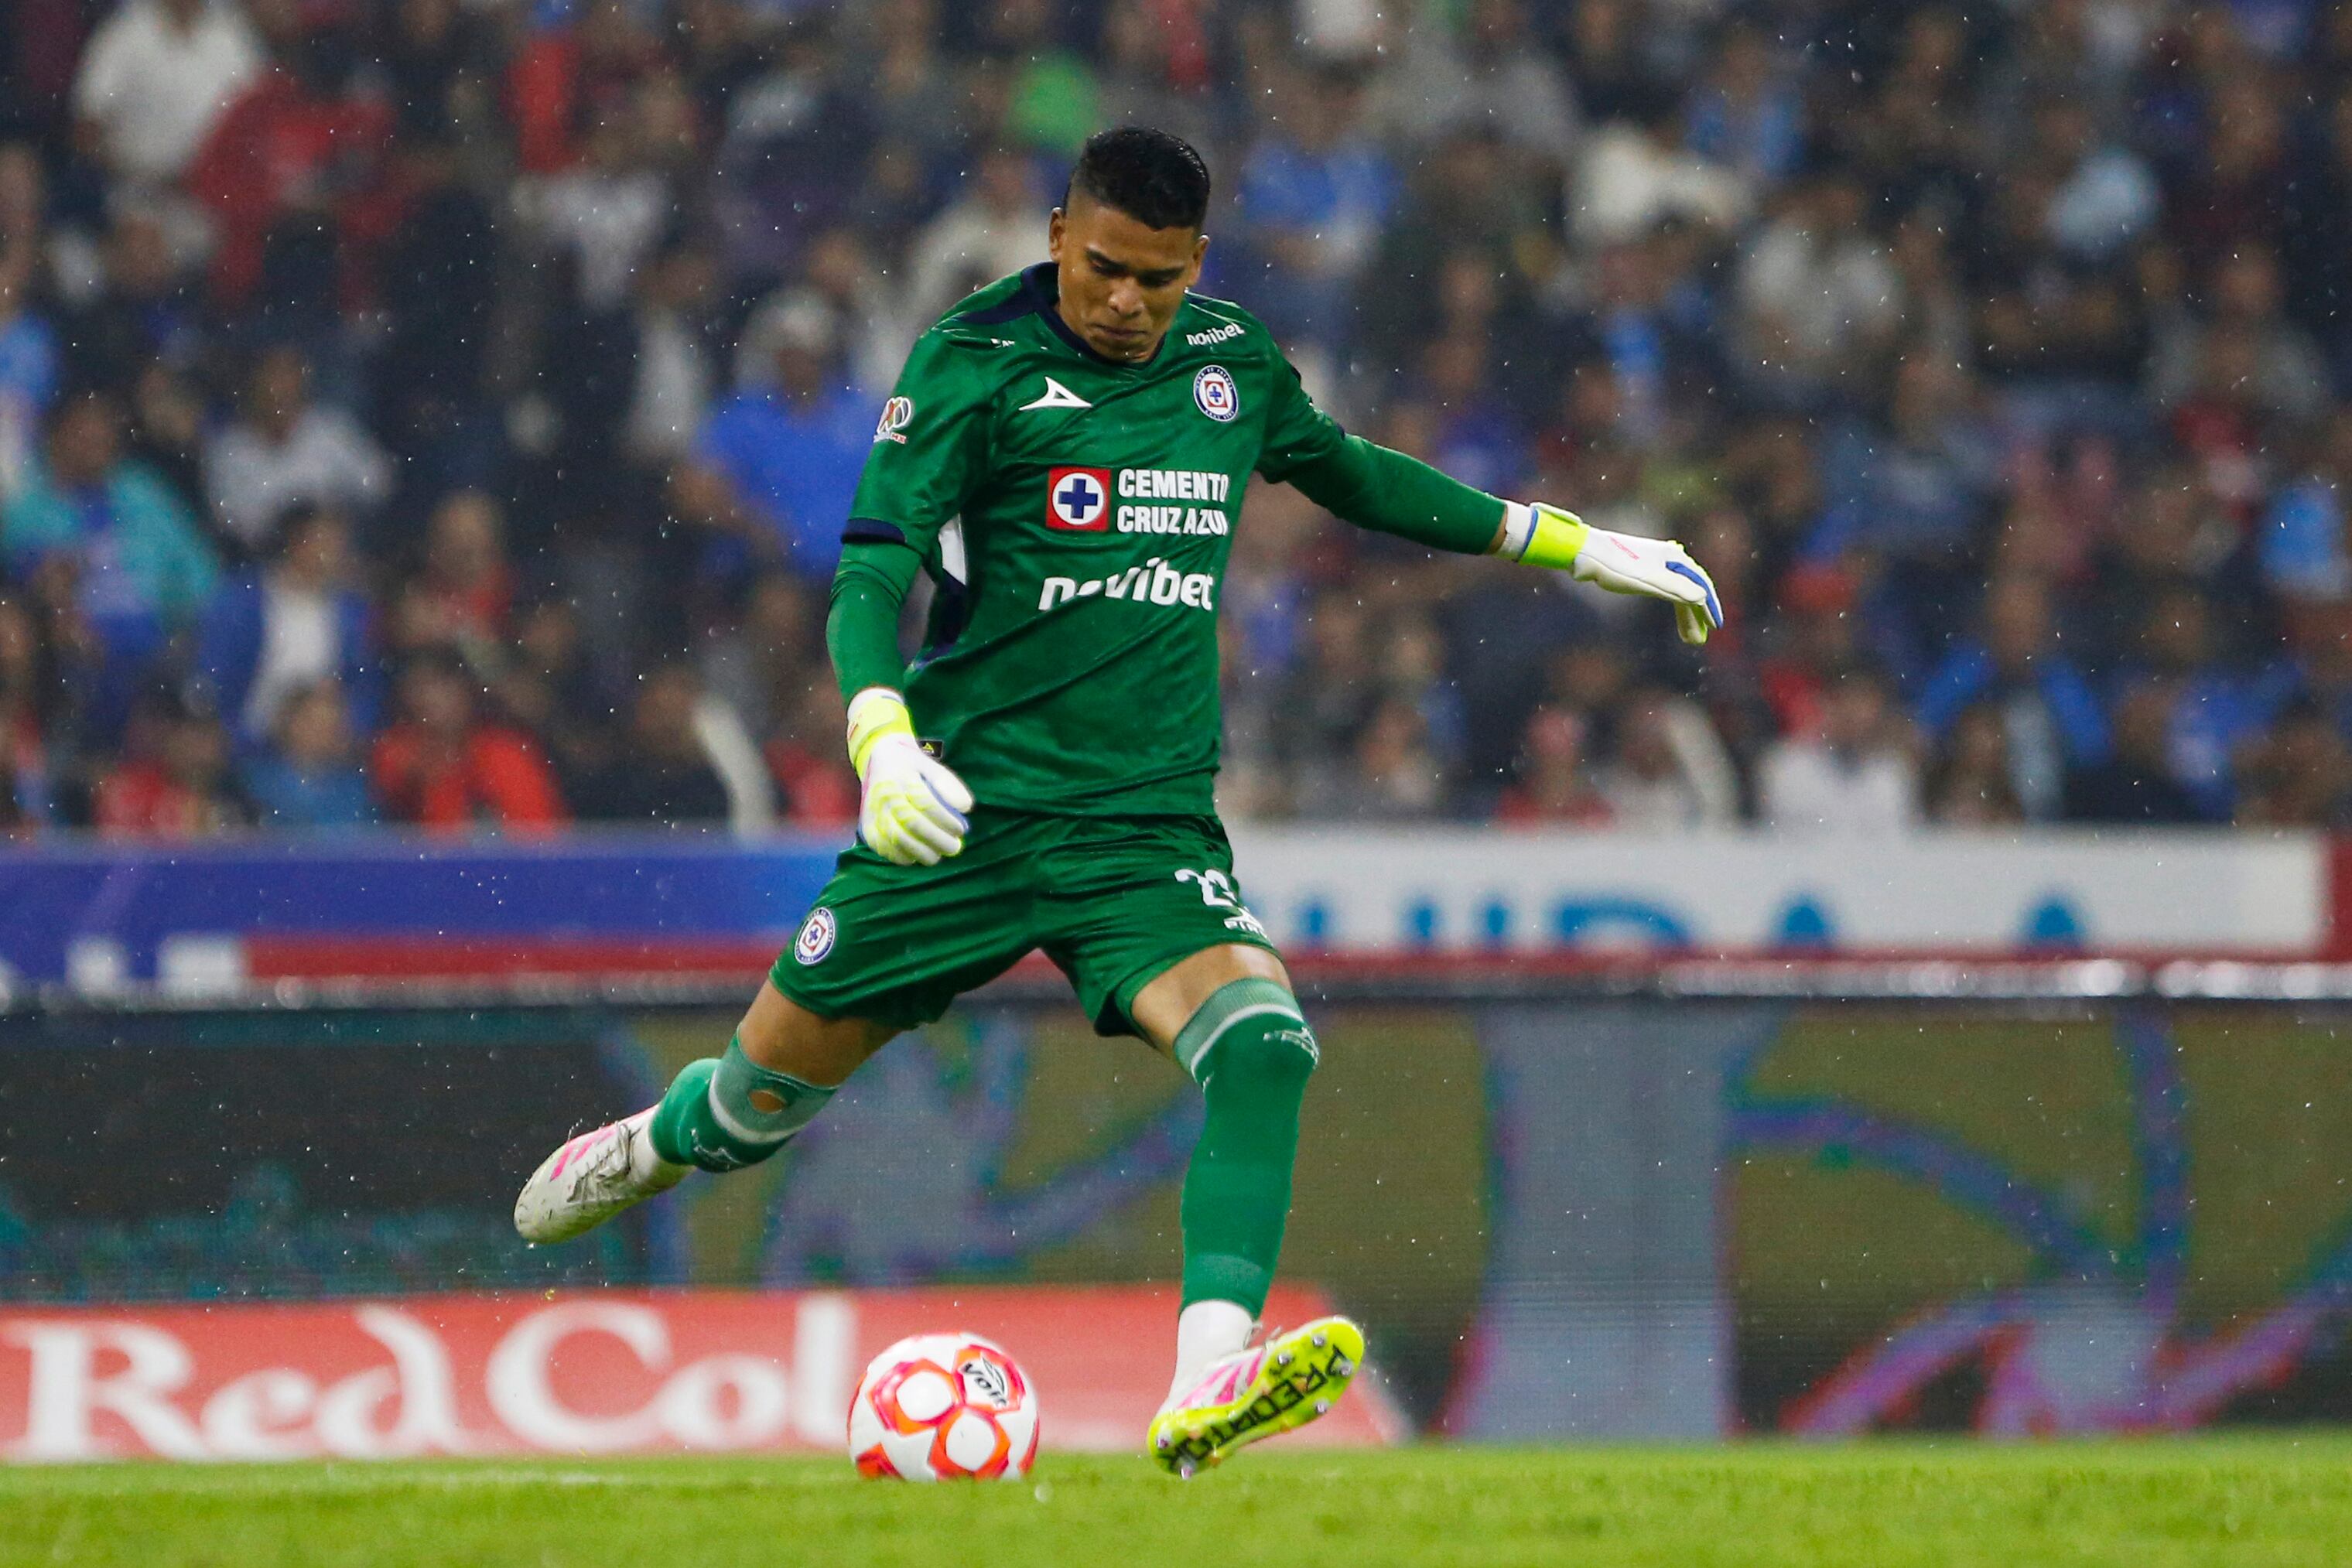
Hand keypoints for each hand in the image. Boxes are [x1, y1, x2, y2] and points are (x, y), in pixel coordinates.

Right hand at [847, 689, 972, 865]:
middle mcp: (885, 795)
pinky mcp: (867, 826)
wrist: (879, 758)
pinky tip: (917, 856)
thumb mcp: (932, 765)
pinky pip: (883, 847)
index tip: (961, 830)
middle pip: (913, 824)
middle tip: (954, 847)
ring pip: (898, 839)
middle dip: (938, 840)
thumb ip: (949, 784)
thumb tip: (964, 808)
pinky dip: (902, 856)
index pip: (926, 803)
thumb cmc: (911, 765)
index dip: (946, 821)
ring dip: (922, 852)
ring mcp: (873, 811)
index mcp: (902, 777)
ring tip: (937, 854)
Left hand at [1523, 503, 1721, 645]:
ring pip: (1675, 591)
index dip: (1709, 607)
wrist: (1583, 552)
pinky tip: (1672, 615)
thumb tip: (1702, 597)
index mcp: (1674, 559)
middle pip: (1689, 590)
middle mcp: (1667, 559)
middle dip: (1695, 616)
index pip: (1700, 584)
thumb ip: (1676, 589)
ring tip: (1687, 638)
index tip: (1716, 626)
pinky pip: (1662, 590)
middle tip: (1697, 641)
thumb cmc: (1615, 565)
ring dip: (1683, 614)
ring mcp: (1653, 564)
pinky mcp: (1638, 570)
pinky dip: (1669, 604)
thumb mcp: (1649, 581)